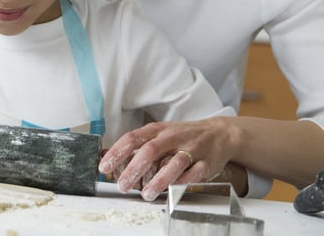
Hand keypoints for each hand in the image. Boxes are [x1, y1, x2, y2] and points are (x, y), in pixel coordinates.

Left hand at [99, 117, 237, 200]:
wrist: (218, 133)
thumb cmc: (182, 136)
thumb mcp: (159, 134)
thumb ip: (139, 144)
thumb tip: (110, 157)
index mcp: (157, 130)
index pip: (133, 138)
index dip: (117, 152)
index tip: (105, 167)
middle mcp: (172, 137)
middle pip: (150, 150)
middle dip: (134, 168)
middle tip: (122, 185)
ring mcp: (190, 148)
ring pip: (173, 163)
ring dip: (159, 180)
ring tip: (146, 194)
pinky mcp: (206, 162)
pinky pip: (194, 173)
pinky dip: (183, 182)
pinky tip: (173, 190)